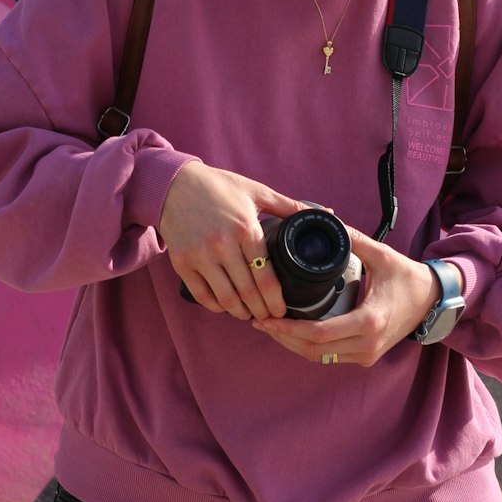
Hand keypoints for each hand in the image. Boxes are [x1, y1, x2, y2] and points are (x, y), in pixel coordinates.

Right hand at [159, 161, 301, 320]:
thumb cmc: (220, 187)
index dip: (276, 300)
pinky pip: (203, 296)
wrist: (176, 184)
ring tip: (251, 313)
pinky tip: (227, 305)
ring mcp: (200, 256)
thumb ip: (289, 206)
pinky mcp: (182, 263)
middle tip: (270, 317)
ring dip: (242, 312)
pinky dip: (218, 306)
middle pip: (248, 293)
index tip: (282, 309)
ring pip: (226, 299)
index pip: (266, 276)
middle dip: (262, 310)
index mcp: (245, 228)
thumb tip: (326, 212)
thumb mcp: (257, 192)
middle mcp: (222, 244)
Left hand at [253, 228, 457, 366]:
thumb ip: (353, 239)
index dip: (289, 329)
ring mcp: (367, 354)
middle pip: (314, 350)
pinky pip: (330, 357)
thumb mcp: (381, 254)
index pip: (319, 334)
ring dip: (293, 344)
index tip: (267, 317)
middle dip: (283, 338)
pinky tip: (292, 332)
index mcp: (369, 320)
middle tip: (259, 320)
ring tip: (270, 326)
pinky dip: (309, 347)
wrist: (432, 301)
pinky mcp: (366, 356)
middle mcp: (367, 344)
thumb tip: (328, 219)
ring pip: (320, 358)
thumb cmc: (406, 277)